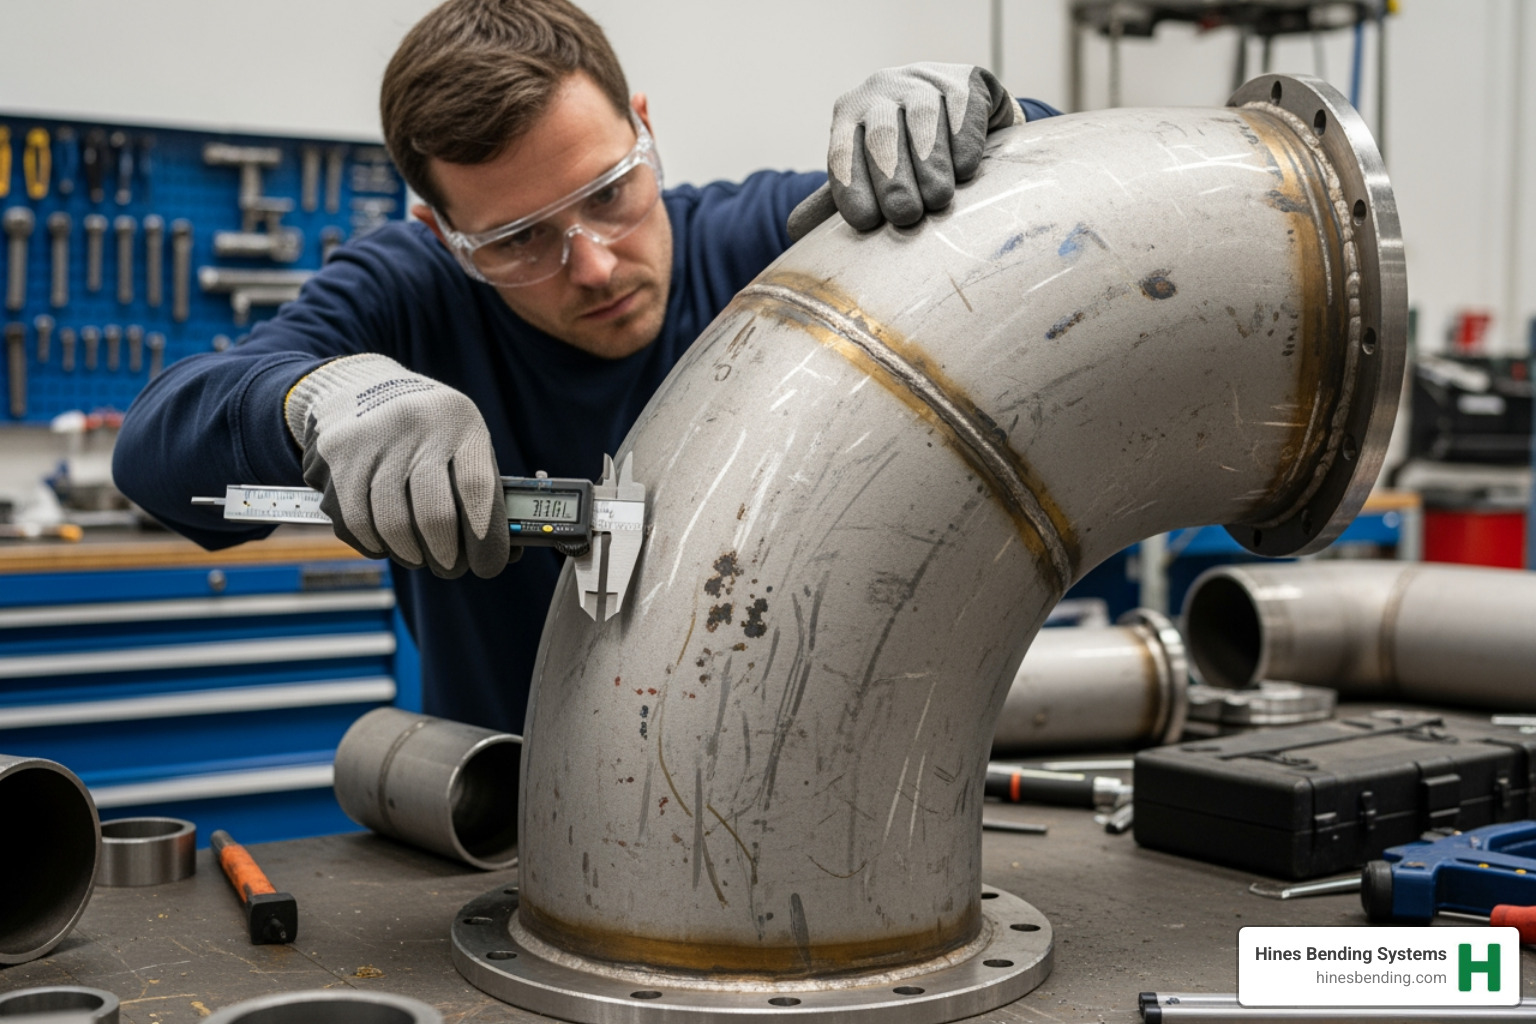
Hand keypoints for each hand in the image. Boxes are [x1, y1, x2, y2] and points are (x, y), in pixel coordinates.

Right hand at [284, 354, 508, 578]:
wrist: (362, 388)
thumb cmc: (430, 431)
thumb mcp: (464, 441)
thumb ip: (485, 492)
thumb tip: (508, 551)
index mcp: (460, 422)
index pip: (477, 489)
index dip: (486, 538)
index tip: (488, 565)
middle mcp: (415, 425)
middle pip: (434, 516)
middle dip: (447, 557)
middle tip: (451, 568)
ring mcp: (372, 440)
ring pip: (392, 526)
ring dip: (411, 555)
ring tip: (420, 557)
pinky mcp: (337, 458)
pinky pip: (356, 524)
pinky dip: (377, 545)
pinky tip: (388, 543)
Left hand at [788, 63, 1021, 240]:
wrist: (961, 120)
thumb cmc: (906, 159)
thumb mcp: (868, 175)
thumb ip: (837, 201)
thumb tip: (794, 230)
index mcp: (849, 116)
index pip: (842, 154)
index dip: (850, 188)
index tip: (865, 222)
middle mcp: (881, 91)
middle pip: (881, 136)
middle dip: (892, 179)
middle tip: (905, 216)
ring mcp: (923, 80)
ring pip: (922, 119)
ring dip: (930, 163)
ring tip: (938, 199)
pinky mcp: (964, 78)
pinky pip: (962, 107)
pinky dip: (963, 140)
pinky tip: (966, 169)